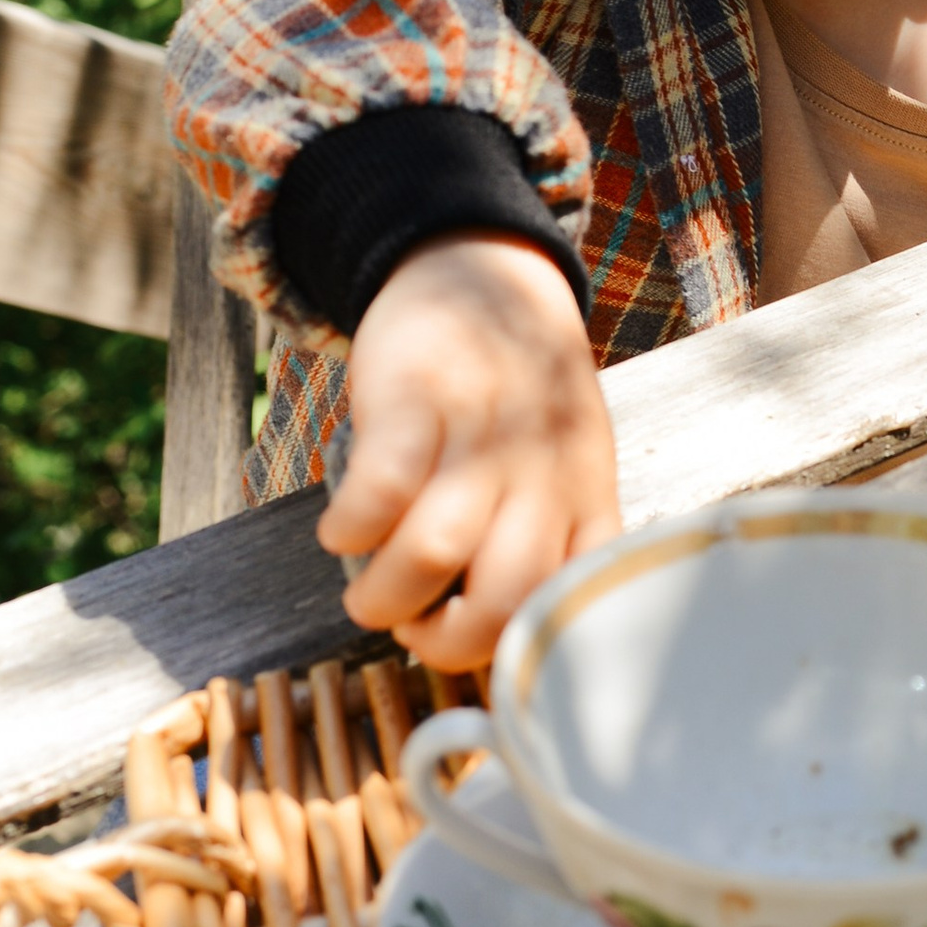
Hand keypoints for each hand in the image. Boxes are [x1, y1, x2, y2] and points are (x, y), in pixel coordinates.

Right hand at [318, 235, 618, 672]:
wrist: (480, 266)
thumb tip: (513, 641)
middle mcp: (542, 468)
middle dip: (445, 641)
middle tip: (412, 631)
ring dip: (387, 594)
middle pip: (505, 594)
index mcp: (586, 494)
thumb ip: (557, 537)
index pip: (575, 601)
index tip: (476, 659)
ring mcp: (479, 430)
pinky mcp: (416, 396)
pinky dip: (351, 529)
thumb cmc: (518, 389)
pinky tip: (341, 533)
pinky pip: (380, 486)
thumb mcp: (568, 459)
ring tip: (368, 593)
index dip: (518, 652)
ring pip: (438, 548)